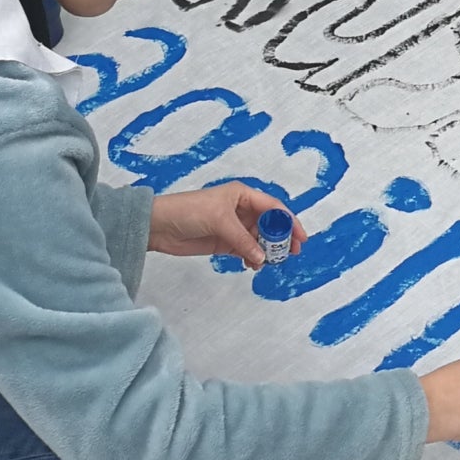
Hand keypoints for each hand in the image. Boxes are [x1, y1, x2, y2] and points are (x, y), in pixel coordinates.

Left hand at [147, 184, 303, 268]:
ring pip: (258, 239)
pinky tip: (253, 265)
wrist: (159, 226)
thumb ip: (243, 240)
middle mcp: (241, 210)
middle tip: (291, 253)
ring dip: (266, 251)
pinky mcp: (224, 243)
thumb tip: (262, 258)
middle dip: (281, 238)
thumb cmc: (189, 211)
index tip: (300, 237)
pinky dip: (252, 258)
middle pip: (269, 224)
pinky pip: (246, 250)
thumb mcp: (220, 221)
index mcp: (243, 195)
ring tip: (271, 263)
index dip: (289, 221)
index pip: (273, 207)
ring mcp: (233, 227)